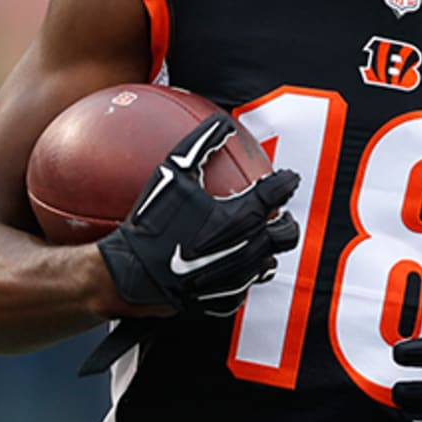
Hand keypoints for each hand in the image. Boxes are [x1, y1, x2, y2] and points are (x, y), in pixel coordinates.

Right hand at [97, 114, 299, 315]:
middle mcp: (251, 248)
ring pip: (270, 263)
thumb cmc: (153, 222)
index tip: (288, 177)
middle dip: (286, 221)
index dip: (287, 181)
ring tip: (253, 238)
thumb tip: (221, 122)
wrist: (133, 274)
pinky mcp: (227, 299)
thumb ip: (200, 143)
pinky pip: (246, 286)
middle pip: (288, 234)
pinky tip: (229, 264)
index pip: (280, 193)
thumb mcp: (172, 173)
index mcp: (244, 215)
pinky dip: (242, 273)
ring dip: (265, 249)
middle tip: (276, 213)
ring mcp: (241, 277)